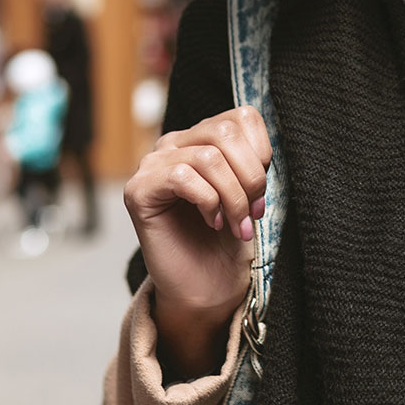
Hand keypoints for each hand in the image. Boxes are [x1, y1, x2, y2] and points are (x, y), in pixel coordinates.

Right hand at [123, 106, 270, 375]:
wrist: (204, 287)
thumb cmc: (226, 241)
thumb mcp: (249, 192)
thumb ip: (251, 160)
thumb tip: (265, 148)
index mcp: (202, 137)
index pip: (241, 117)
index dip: (262, 152)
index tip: (263, 191)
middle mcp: (174, 144)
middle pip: (224, 132)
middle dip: (250, 176)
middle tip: (255, 212)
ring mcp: (152, 164)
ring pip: (208, 157)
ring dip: (233, 197)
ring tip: (237, 225)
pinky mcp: (138, 190)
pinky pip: (182, 177)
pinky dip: (208, 202)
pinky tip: (212, 223)